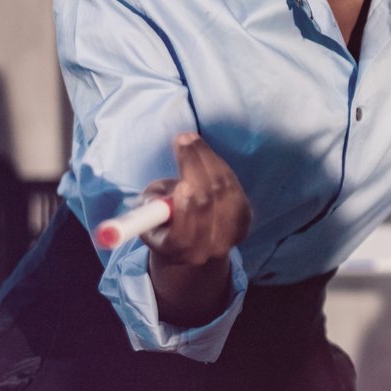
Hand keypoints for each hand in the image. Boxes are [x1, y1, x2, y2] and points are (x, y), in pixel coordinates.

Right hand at [143, 132, 251, 326]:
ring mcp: (230, 236)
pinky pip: (234, 187)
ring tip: (190, 140)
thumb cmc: (163, 223)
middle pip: (208, 204)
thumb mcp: (147, 216)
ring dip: (207, 160)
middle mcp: (207, 249)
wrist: (192, 244)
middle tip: (183, 140)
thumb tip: (161, 194)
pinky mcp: (244, 221)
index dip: (186, 210)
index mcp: (177, 251)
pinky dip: (219, 166)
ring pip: (223, 191)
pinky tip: (205, 154)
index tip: (182, 185)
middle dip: (195, 167)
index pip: (184, 236)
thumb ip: (150, 205)